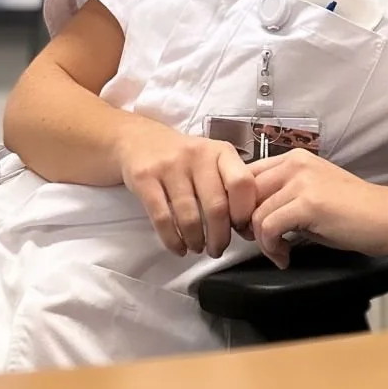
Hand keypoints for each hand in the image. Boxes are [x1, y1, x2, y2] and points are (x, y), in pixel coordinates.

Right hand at [115, 118, 255, 258]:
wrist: (139, 138)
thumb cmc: (185, 157)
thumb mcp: (213, 159)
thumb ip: (231, 186)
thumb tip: (248, 228)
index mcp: (221, 151)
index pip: (242, 183)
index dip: (244, 212)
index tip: (240, 229)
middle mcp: (197, 155)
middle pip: (217, 206)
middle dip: (219, 237)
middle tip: (217, 250)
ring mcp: (169, 166)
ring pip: (189, 216)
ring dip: (196, 241)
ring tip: (198, 248)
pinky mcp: (144, 178)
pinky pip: (162, 218)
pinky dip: (173, 240)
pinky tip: (178, 248)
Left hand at [248, 149, 387, 267]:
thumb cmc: (354, 213)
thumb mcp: (312, 194)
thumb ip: (282, 196)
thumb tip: (249, 216)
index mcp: (294, 159)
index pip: (246, 176)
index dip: (242, 205)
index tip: (252, 227)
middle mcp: (294, 164)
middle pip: (244, 194)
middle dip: (246, 223)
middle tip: (262, 242)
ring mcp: (301, 182)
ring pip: (254, 214)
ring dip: (262, 242)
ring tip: (280, 252)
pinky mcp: (308, 204)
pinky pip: (268, 228)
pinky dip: (271, 248)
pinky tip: (285, 256)